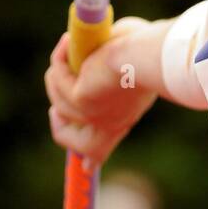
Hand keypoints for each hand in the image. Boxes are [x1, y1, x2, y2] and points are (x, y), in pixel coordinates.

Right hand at [43, 16, 164, 172]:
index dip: (91, 158)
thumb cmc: (150, 50)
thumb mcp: (131, 63)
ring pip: (59, 101)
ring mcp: (91, 114)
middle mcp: (108, 123)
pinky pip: (58, 78)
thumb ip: (110, 66)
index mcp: (124, 117)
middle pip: (73, 140)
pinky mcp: (80, 99)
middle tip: (57, 103)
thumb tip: (88, 60)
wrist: (151, 52)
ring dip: (58, 73)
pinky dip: (60, 58)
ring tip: (69, 45)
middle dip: (59, 123)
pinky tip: (68, 41)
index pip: (104, 148)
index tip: (88, 166)